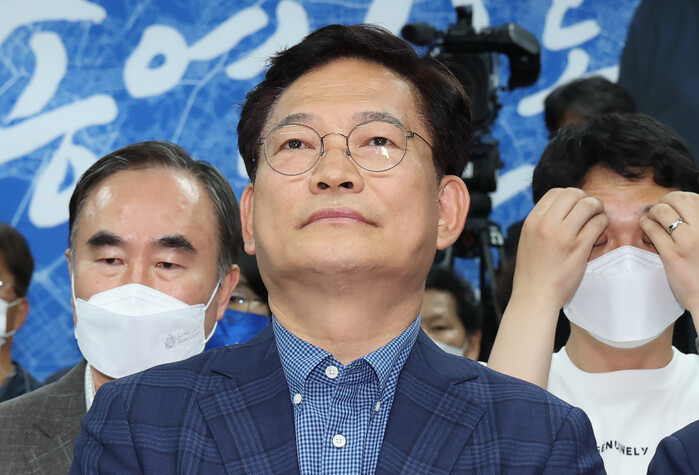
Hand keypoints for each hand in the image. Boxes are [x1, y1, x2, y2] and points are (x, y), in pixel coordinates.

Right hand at [511, 187, 607, 313]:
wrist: (534, 296)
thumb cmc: (532, 272)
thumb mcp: (528, 240)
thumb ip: (542, 223)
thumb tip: (562, 209)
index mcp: (532, 221)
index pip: (555, 193)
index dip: (569, 197)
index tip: (575, 208)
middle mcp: (546, 224)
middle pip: (573, 193)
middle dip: (585, 199)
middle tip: (590, 211)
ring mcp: (563, 235)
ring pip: (588, 204)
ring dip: (597, 209)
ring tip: (596, 220)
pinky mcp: (579, 248)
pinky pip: (598, 223)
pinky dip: (602, 224)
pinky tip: (598, 233)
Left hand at [641, 191, 698, 314]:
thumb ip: (696, 224)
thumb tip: (679, 208)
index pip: (692, 197)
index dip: (677, 199)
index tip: (672, 208)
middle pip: (677, 198)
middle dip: (664, 202)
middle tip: (659, 212)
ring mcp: (689, 241)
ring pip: (663, 211)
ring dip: (652, 213)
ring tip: (651, 220)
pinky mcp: (673, 254)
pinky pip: (653, 230)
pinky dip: (646, 225)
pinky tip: (646, 228)